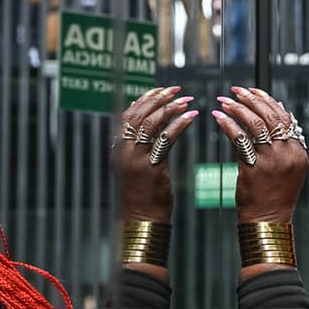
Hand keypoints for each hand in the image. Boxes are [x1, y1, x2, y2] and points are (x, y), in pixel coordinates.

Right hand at [112, 87, 197, 221]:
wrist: (141, 219)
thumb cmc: (141, 193)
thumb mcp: (132, 165)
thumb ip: (138, 144)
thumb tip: (149, 120)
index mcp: (118, 147)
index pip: (129, 114)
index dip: (145, 99)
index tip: (161, 89)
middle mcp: (123, 151)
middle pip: (139, 115)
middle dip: (159, 99)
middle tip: (176, 90)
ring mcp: (136, 160)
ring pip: (151, 124)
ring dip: (170, 109)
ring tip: (186, 101)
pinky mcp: (152, 168)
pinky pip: (166, 139)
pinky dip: (179, 124)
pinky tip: (191, 117)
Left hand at [212, 87, 307, 222]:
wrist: (268, 218)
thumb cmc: (275, 193)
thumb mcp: (289, 165)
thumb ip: (286, 139)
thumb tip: (280, 108)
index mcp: (298, 151)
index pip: (284, 117)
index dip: (267, 100)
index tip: (252, 90)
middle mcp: (287, 153)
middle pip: (270, 117)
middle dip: (251, 99)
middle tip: (236, 91)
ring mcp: (271, 161)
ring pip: (254, 125)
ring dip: (237, 109)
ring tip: (224, 101)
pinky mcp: (253, 168)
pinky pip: (239, 140)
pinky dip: (228, 125)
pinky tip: (218, 118)